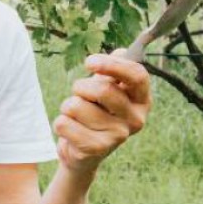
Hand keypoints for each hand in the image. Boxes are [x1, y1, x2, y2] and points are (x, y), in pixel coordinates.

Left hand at [52, 49, 151, 176]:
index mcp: (141, 100)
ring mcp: (118, 136)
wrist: (82, 151)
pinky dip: (61, 123)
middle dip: (81, 87)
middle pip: (103, 89)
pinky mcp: (97, 149)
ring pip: (77, 105)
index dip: (112, 64)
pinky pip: (64, 123)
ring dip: (68, 106)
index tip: (89, 62)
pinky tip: (72, 132)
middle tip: (80, 96)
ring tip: (77, 117)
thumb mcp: (106, 86)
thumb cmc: (95, 110)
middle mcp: (136, 119)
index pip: (138, 75)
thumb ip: (113, 69)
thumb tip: (123, 52)